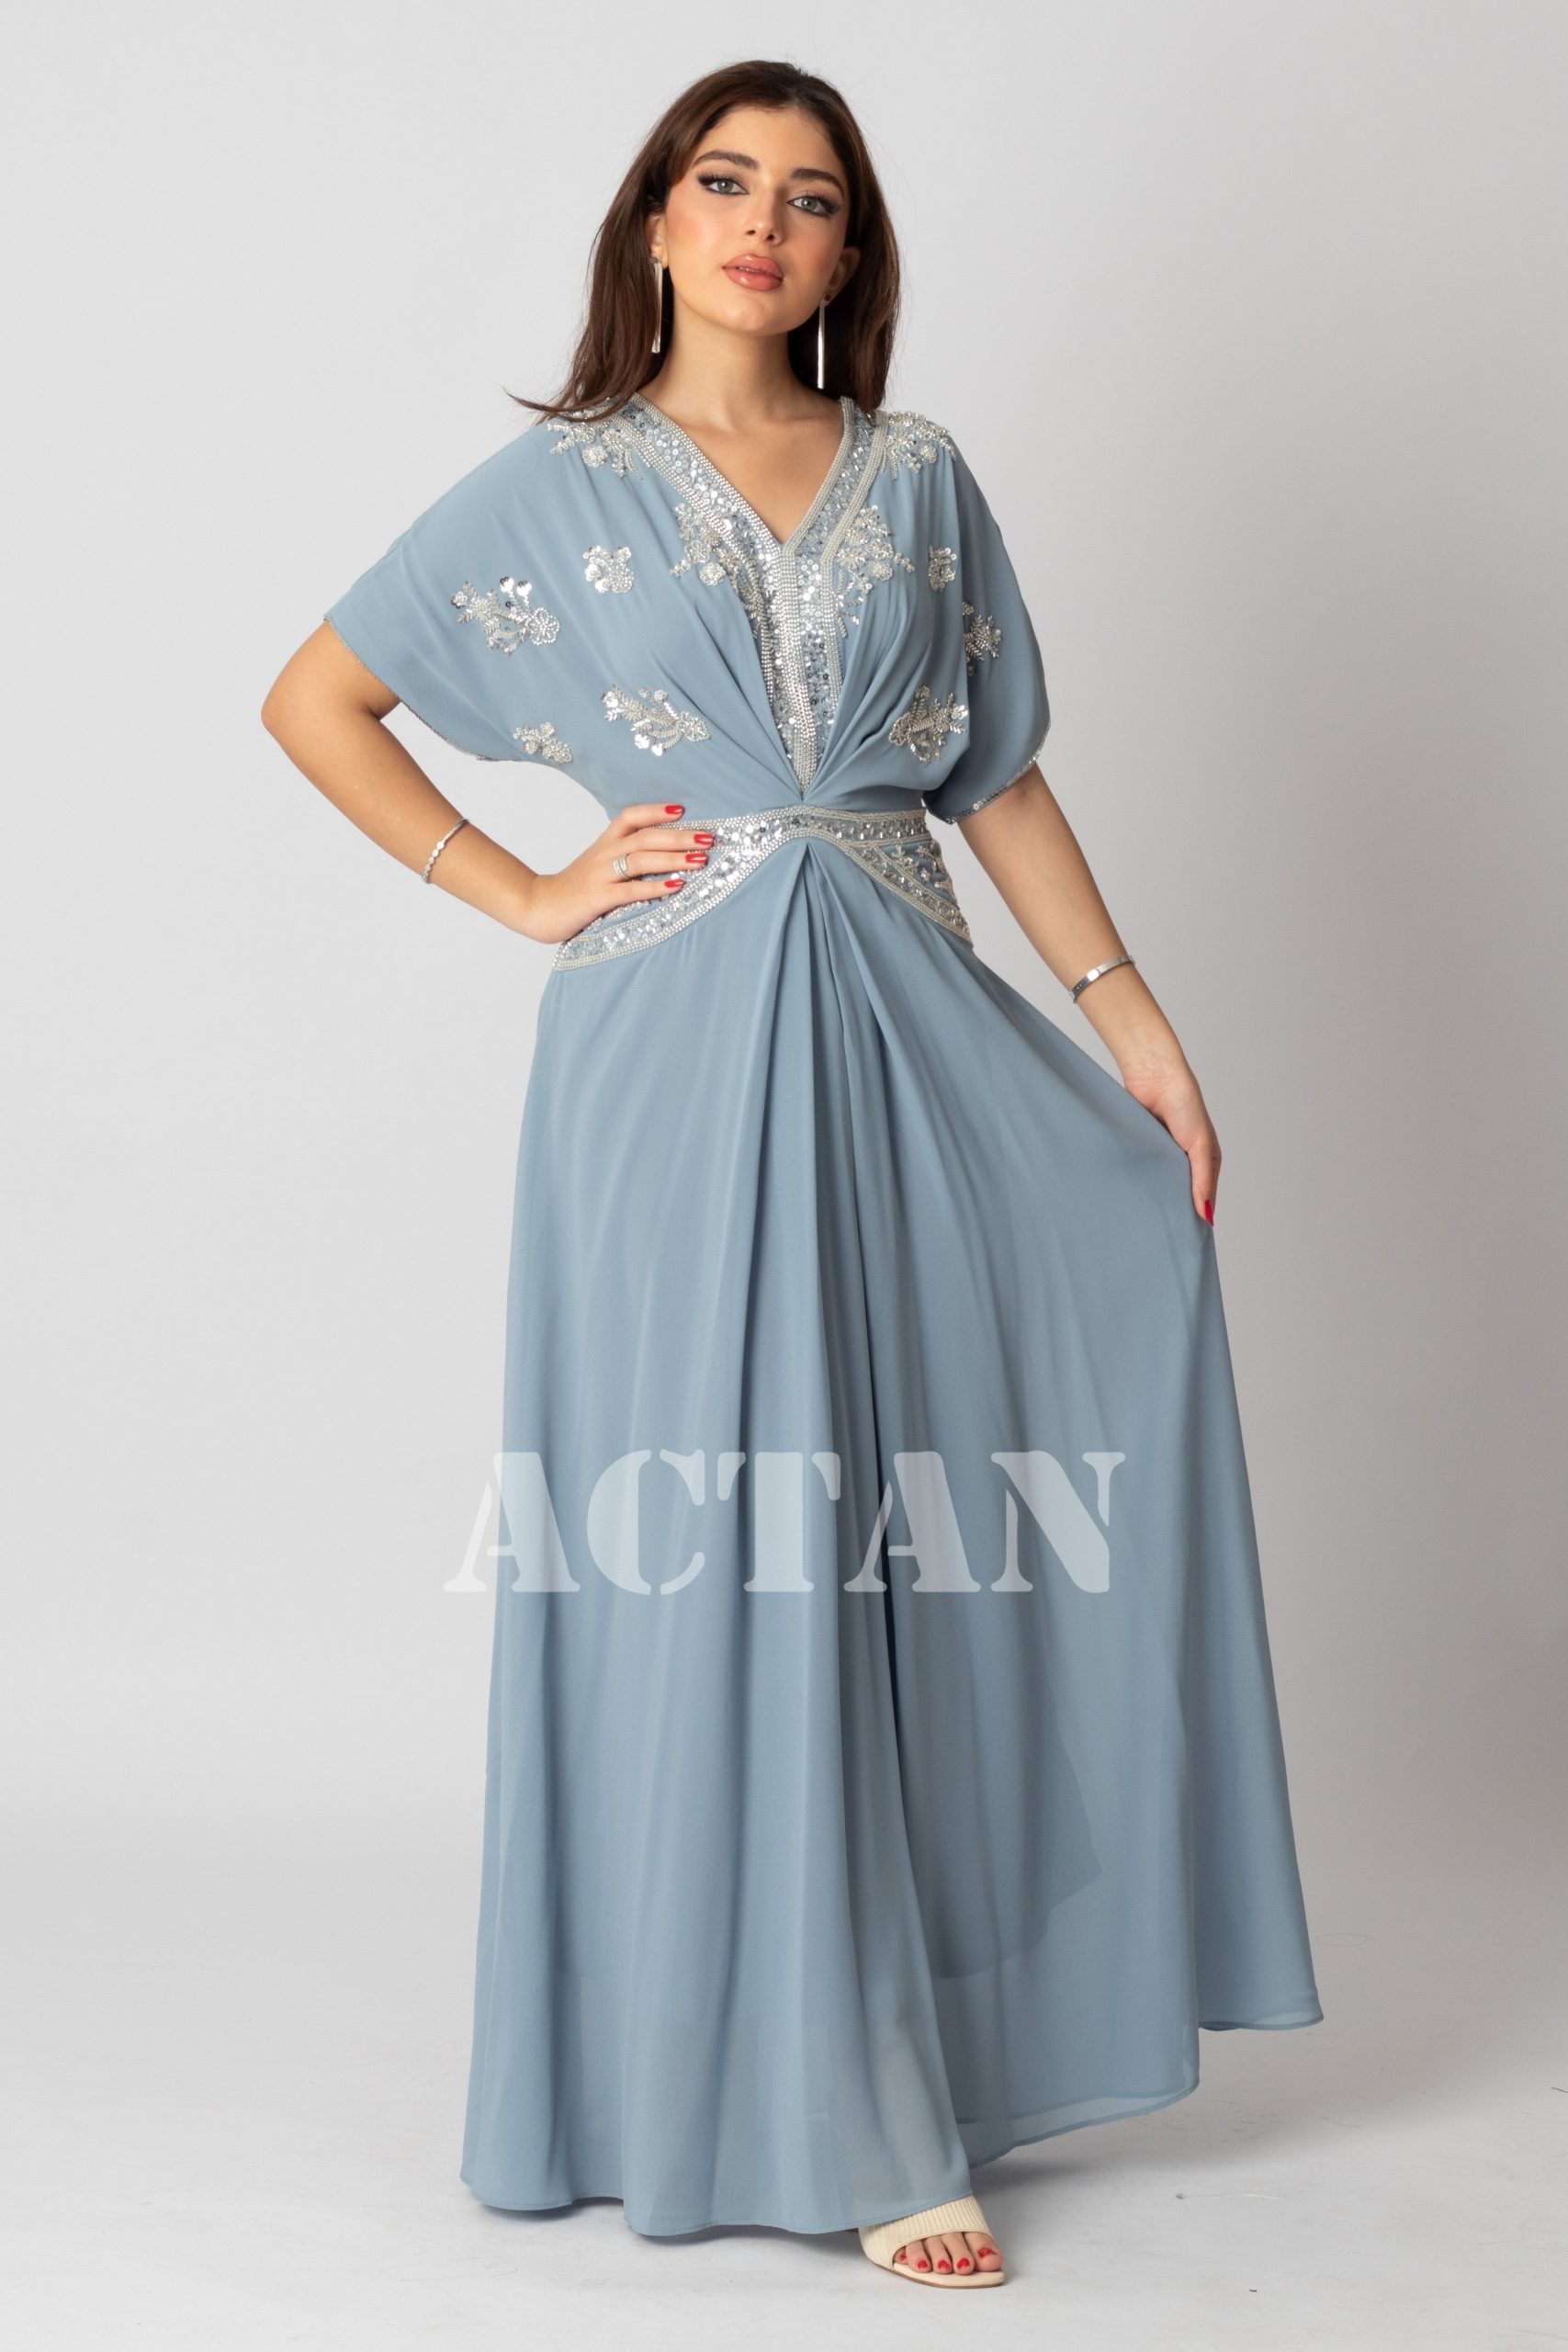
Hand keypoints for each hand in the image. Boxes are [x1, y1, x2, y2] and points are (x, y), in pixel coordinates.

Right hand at [516, 801, 713, 945]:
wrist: (537, 906)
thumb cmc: (574, 888)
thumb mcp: (598, 865)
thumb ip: (624, 857)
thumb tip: (661, 853)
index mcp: (605, 842)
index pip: (631, 816)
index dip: (656, 810)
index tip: (683, 809)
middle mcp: (604, 853)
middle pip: (646, 836)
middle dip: (680, 836)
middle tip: (710, 837)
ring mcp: (601, 875)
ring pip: (642, 859)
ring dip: (675, 858)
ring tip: (702, 860)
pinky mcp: (598, 898)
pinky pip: (631, 890)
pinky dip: (655, 887)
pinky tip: (677, 886)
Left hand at [1119, 1047, 1220, 1224]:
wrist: (1153, 1076)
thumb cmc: (1185, 1105)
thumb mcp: (1200, 1145)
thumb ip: (1203, 1180)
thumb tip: (1207, 1215)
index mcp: (1205, 1160)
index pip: (1203, 1196)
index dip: (1197, 1216)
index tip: (1188, 1239)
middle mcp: (1184, 1160)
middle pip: (1179, 1193)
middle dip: (1172, 1209)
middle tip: (1162, 1236)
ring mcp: (1161, 1154)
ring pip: (1158, 1183)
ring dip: (1153, 1195)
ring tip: (1144, 1220)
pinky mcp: (1141, 1147)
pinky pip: (1140, 1169)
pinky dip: (1137, 1180)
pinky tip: (1131, 1196)